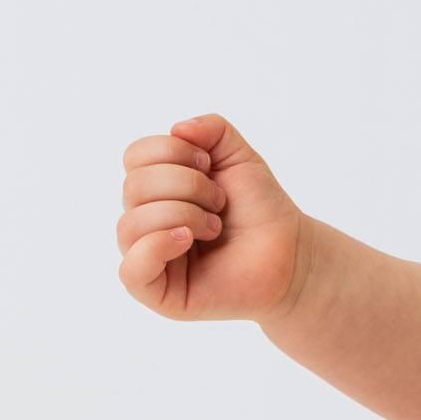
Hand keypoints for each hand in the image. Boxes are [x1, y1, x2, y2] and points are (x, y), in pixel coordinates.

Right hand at [115, 112, 306, 321]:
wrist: (289, 252)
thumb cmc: (260, 209)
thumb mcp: (239, 156)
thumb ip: (212, 129)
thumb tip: (177, 128)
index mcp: (156, 188)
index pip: (135, 156)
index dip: (173, 152)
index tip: (209, 165)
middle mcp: (144, 220)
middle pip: (134, 187)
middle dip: (187, 186)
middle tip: (220, 203)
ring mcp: (147, 256)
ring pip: (131, 224)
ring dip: (184, 215)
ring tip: (215, 227)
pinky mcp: (156, 291)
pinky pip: (131, 269)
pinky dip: (158, 246)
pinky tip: (188, 240)